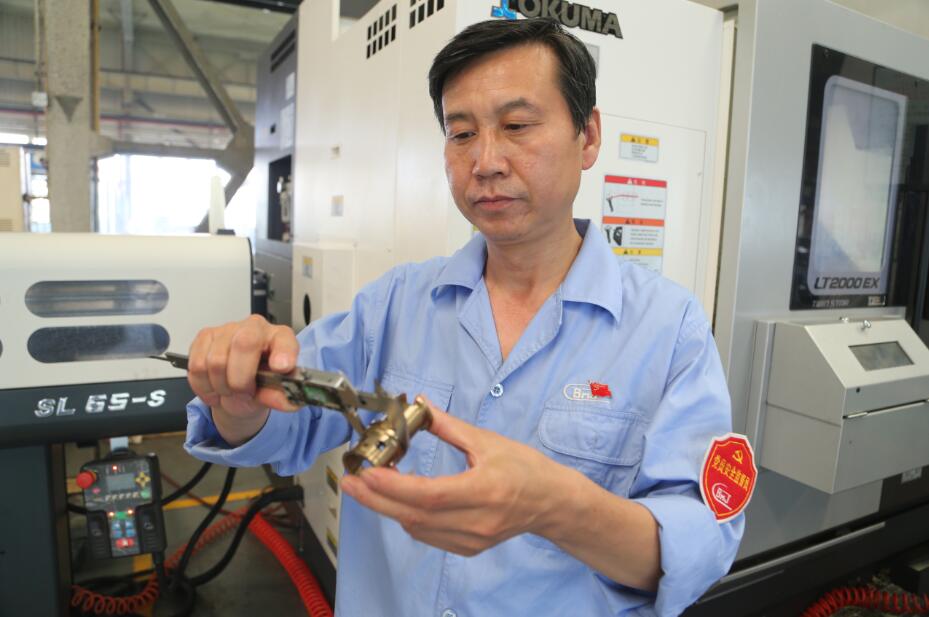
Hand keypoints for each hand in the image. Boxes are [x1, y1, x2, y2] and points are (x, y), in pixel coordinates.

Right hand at [187, 314, 300, 419]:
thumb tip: (289, 401)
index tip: (282, 367)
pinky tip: (214, 387)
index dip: (284, 353)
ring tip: (229, 391)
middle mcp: (254, 327)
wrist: (237, 387)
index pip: (284, 340)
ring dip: (221, 386)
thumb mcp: (274, 394)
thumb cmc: (260, 384)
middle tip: (244, 393)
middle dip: (240, 379)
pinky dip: (203, 385)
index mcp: (280, 338)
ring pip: (215, 360)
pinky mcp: (205, 336)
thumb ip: (281, 397)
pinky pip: (196, 366)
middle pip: (244, 344)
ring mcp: (227, 329)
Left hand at [340, 399, 572, 555]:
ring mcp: (472, 539)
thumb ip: (449, 426)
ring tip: (369, 486)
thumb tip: (419, 405)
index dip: (394, 486)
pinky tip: (399, 501)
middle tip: (350, 481)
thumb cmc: (525, 468)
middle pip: (415, 516)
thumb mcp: (488, 440)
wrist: (551, 503)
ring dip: (389, 507)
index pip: (430, 494)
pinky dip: (407, 518)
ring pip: (417, 528)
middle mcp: (477, 520)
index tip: (367, 472)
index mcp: (485, 489)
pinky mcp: (468, 548)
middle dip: (376, 499)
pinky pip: (427, 536)